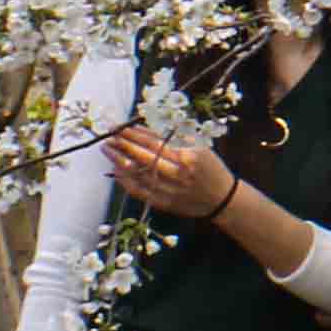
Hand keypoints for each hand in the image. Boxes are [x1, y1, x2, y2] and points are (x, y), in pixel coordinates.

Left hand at [100, 125, 241, 223]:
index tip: (120, 128)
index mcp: (189, 156)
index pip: (155, 142)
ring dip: (119, 161)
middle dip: (123, 145)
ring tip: (108, 150)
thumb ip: (176, 137)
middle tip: (109, 137)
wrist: (222, 199)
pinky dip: (125, 180)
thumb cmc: (210, 168)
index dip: (134, 134)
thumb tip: (145, 129)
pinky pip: (138, 190)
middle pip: (143, 157)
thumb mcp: (201, 147)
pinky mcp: (163, 203)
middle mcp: (178, 173)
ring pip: (138, 174)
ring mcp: (169, 189)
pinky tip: (116, 170)